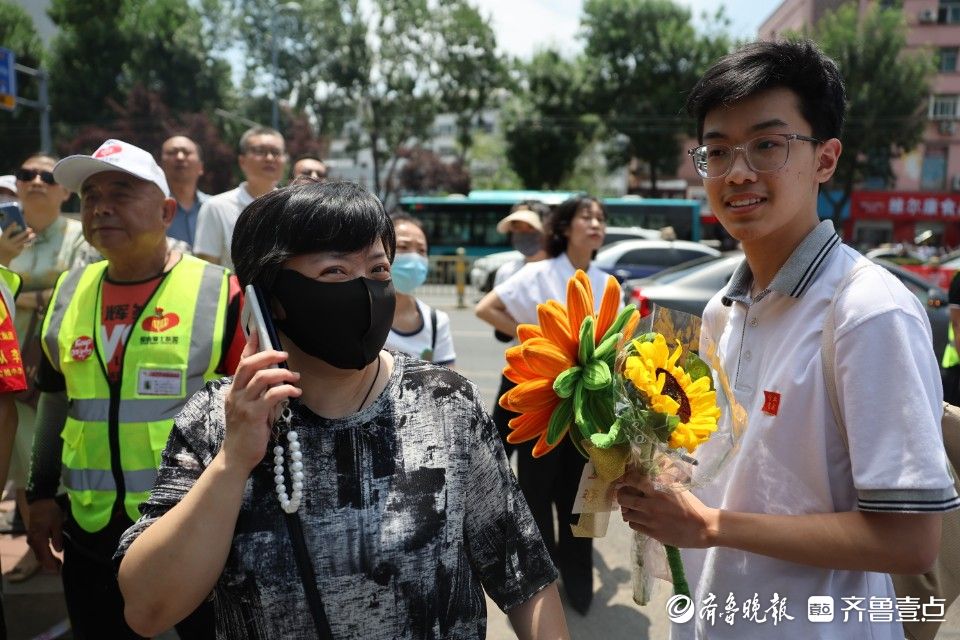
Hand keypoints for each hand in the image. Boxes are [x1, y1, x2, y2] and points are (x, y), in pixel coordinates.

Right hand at [0, 224, 34, 265]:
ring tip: (34, 234)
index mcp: (2, 240)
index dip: (11, 227)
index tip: (15, 222)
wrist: (1, 258)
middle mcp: (8, 244)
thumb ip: (7, 236)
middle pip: (17, 237)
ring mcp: (13, 249)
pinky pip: (23, 246)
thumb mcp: (2, 240)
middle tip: (30, 229)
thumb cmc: (2, 246)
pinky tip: (30, 240)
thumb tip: (17, 229)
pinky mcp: (17, 252)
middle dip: (24, 233)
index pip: (7, 232)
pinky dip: (26, 243)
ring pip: (22, 242)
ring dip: (28, 238)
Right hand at [27, 499, 63, 572]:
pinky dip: (44, 553)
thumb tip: (58, 551)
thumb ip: (57, 538)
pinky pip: (37, 548)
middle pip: (40, 557)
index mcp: (38, 539)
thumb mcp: (57, 523)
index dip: (51, 564)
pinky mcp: (33, 535)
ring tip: (57, 562)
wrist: (41, 500)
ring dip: (46, 559)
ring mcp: (31, 538)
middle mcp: (33, 541)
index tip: (59, 569)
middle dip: (49, 564)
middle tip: (60, 568)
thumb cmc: (50, 511)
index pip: (45, 556)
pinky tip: (51, 554)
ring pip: (38, 553)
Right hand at [222, 332, 300, 473]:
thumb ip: (261, 393)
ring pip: (261, 378)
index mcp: (234, 390)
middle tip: (284, 354)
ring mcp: (243, 404)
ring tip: (295, 376)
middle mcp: (236, 394)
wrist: (237, 456)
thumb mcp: (251, 408)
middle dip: (268, 355)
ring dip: (281, 373)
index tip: (258, 331)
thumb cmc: (246, 432)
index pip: (241, 362)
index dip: (250, 346)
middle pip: (249, 365)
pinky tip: (295, 391)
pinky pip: (271, 395)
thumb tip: (279, 378)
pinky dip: (286, 390)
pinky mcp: (253, 415)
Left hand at [616, 467, 718, 548]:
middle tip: (624, 494)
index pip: (634, 481)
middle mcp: (650, 505)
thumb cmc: (692, 506)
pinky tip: (639, 518)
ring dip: (627, 509)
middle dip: (621, 495)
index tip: (627, 479)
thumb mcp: (678, 488)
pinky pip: (633, 526)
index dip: (627, 479)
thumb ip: (663, 481)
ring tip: (632, 507)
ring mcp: (649, 521)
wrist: (702, 528)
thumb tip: (654, 470)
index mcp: (658, 492)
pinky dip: (633, 521)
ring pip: (626, 514)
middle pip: (624, 499)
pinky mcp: (651, 533)